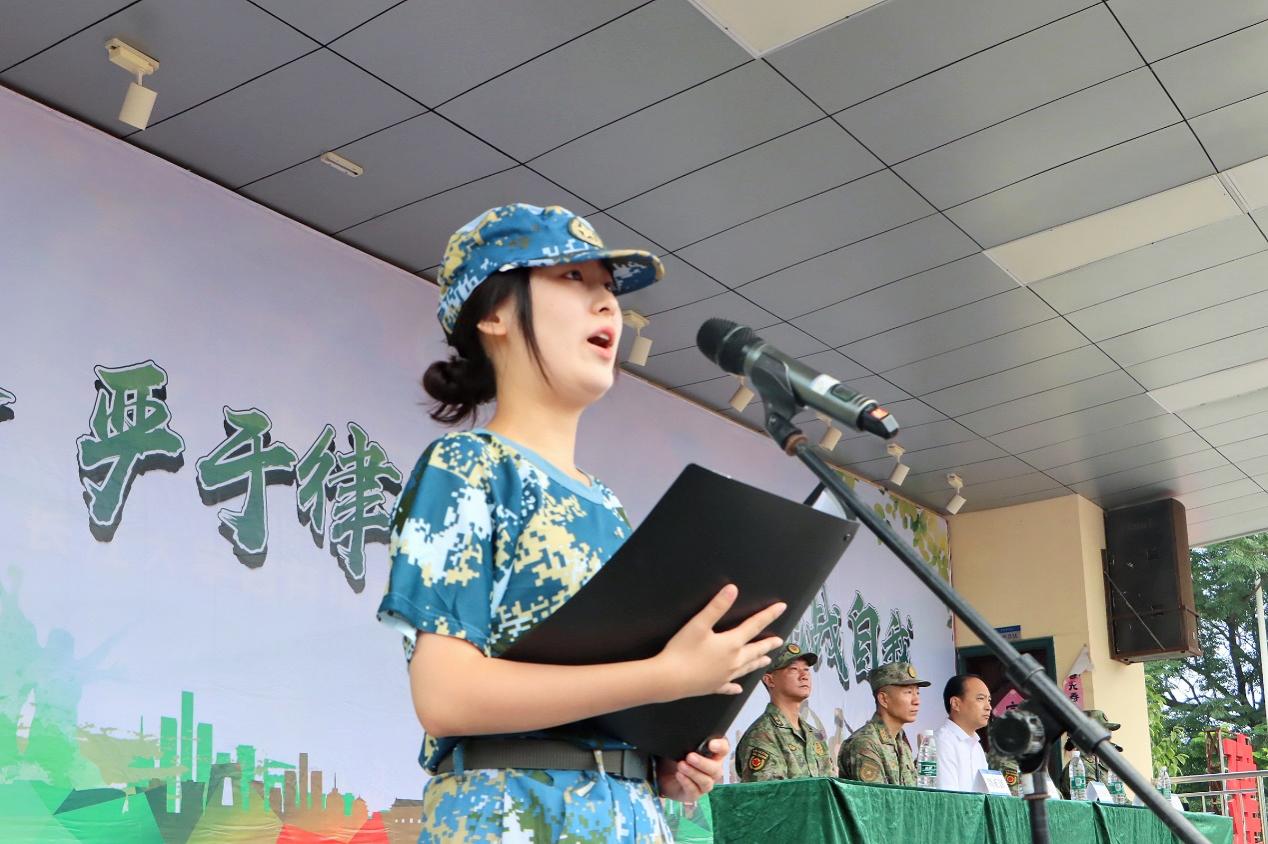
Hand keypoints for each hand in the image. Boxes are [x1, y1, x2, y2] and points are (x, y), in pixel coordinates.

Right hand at [654, 585, 784, 699]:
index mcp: (731, 643)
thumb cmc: (683, 650)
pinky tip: (738, 688)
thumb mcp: (699, 624)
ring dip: (757, 663)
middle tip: (780, 642)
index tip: (782, 607)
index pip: (754, 625)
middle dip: (768, 644)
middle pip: (755, 650)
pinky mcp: (714, 687)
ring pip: (746, 668)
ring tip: (767, 661)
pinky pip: (729, 686)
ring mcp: (725, 676)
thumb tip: (733, 589)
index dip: (768, 615)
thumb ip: (717, 606)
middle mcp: (733, 661)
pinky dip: (735, 687)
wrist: (669, 680)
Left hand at [658, 738, 728, 801]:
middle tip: (689, 756)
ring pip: (706, 782)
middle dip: (703, 763)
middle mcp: (713, 769)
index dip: (720, 747)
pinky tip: (679, 775)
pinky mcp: (695, 794)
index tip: (711, 744)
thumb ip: (687, 739)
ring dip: (693, 773)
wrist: (663, 774)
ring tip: (681, 765)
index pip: (724, 749)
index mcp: (713, 754)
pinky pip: (695, 791)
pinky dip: (687, 782)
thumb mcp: (681, 745)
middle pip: (716, 769)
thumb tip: (683, 731)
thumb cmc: (677, 755)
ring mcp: (705, 783)